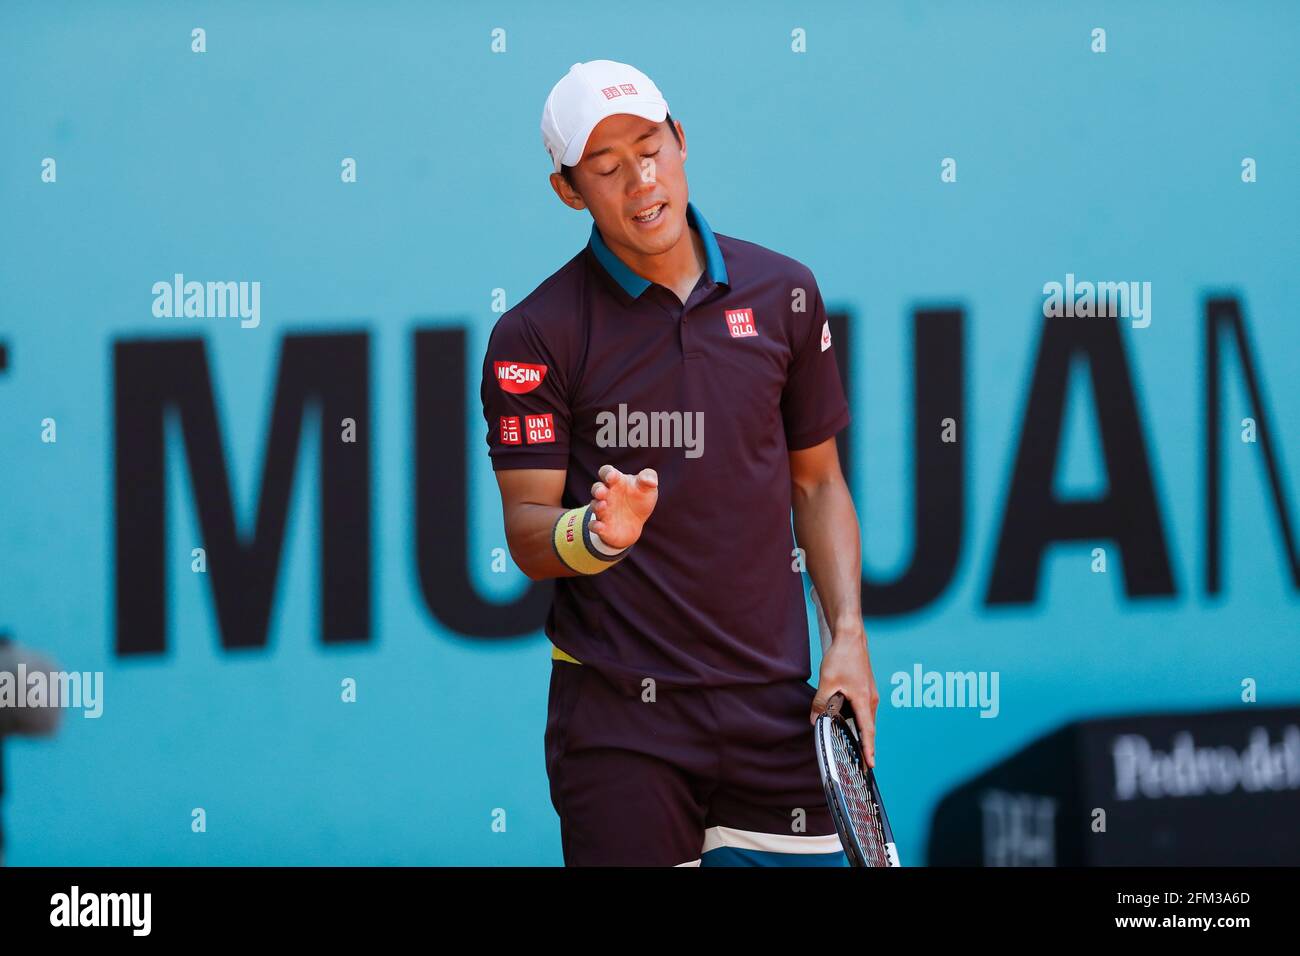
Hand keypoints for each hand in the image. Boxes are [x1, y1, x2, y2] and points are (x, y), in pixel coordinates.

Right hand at [589, 465, 658, 549]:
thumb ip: (649, 478)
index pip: (606, 472)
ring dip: (597, 506)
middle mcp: (606, 495)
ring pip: (594, 506)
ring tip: (603, 505)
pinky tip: (600, 526)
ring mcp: (603, 510)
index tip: (611, 476)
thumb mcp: (648, 488)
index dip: (607, 473)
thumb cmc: (640, 499)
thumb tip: (651, 481)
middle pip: (597, 488)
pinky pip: (594, 525)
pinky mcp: (602, 526)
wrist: (635, 523)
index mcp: (615, 482)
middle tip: (601, 492)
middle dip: (597, 490)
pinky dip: (595, 526)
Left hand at [810, 626, 878, 766]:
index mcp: (864, 699)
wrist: (851, 636)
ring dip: (861, 731)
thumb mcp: (827, 682)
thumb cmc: (842, 657)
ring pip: (865, 718)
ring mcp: (870, 693)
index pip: (867, 730)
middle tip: (862, 762)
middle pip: (869, 727)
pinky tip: (848, 722)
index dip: (868, 748)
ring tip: (857, 747)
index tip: (870, 764)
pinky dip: (858, 719)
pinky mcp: (866, 688)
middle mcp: (871, 698)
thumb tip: (815, 720)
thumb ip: (821, 703)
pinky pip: (863, 709)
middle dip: (866, 745)